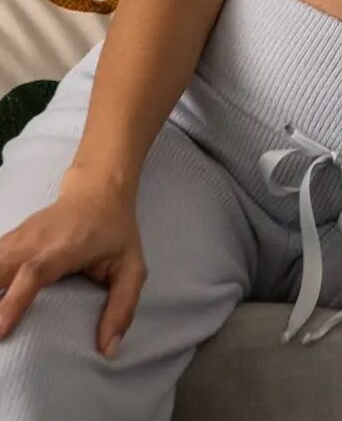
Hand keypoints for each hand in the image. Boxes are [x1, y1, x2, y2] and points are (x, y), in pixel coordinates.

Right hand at [0, 165, 146, 356]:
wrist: (98, 189)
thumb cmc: (115, 231)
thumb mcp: (131, 267)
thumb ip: (123, 307)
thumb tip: (107, 350)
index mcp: (65, 247)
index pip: (34, 272)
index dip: (15, 300)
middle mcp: (36, 240)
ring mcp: (20, 236)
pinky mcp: (10, 238)